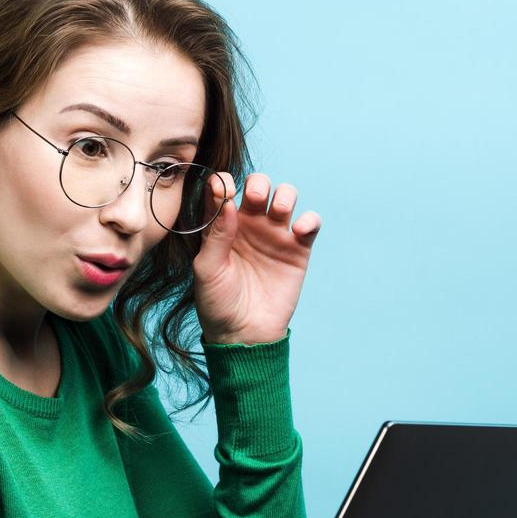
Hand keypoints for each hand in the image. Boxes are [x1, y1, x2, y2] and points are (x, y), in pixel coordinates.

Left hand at [192, 171, 321, 344]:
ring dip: (285, 195)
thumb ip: (215, 233)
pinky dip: (309, 219)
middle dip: (260, 184)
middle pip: (260, 186)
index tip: (224, 190)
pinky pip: (310, 224)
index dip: (225, 183)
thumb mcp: (207, 268)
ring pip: (286, 197)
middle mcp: (250, 226)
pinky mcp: (298, 251)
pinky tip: (298, 230)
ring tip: (279, 211)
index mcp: (223, 226)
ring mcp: (275, 237)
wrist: (244, 334)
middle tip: (255, 199)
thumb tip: (225, 199)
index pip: (225, 190)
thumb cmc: (218, 304)